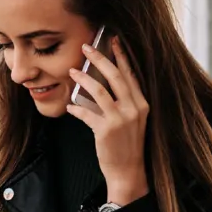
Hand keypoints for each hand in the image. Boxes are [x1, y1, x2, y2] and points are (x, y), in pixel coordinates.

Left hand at [66, 37, 150, 205]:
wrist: (128, 171)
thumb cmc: (127, 144)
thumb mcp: (132, 120)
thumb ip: (123, 102)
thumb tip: (103, 82)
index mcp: (141, 103)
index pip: (130, 74)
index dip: (121, 56)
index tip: (112, 41)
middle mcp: (134, 108)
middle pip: (115, 76)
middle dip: (99, 58)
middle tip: (86, 46)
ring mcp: (120, 119)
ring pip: (98, 90)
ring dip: (83, 78)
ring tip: (72, 71)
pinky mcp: (106, 130)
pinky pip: (86, 113)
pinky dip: (76, 108)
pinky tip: (70, 106)